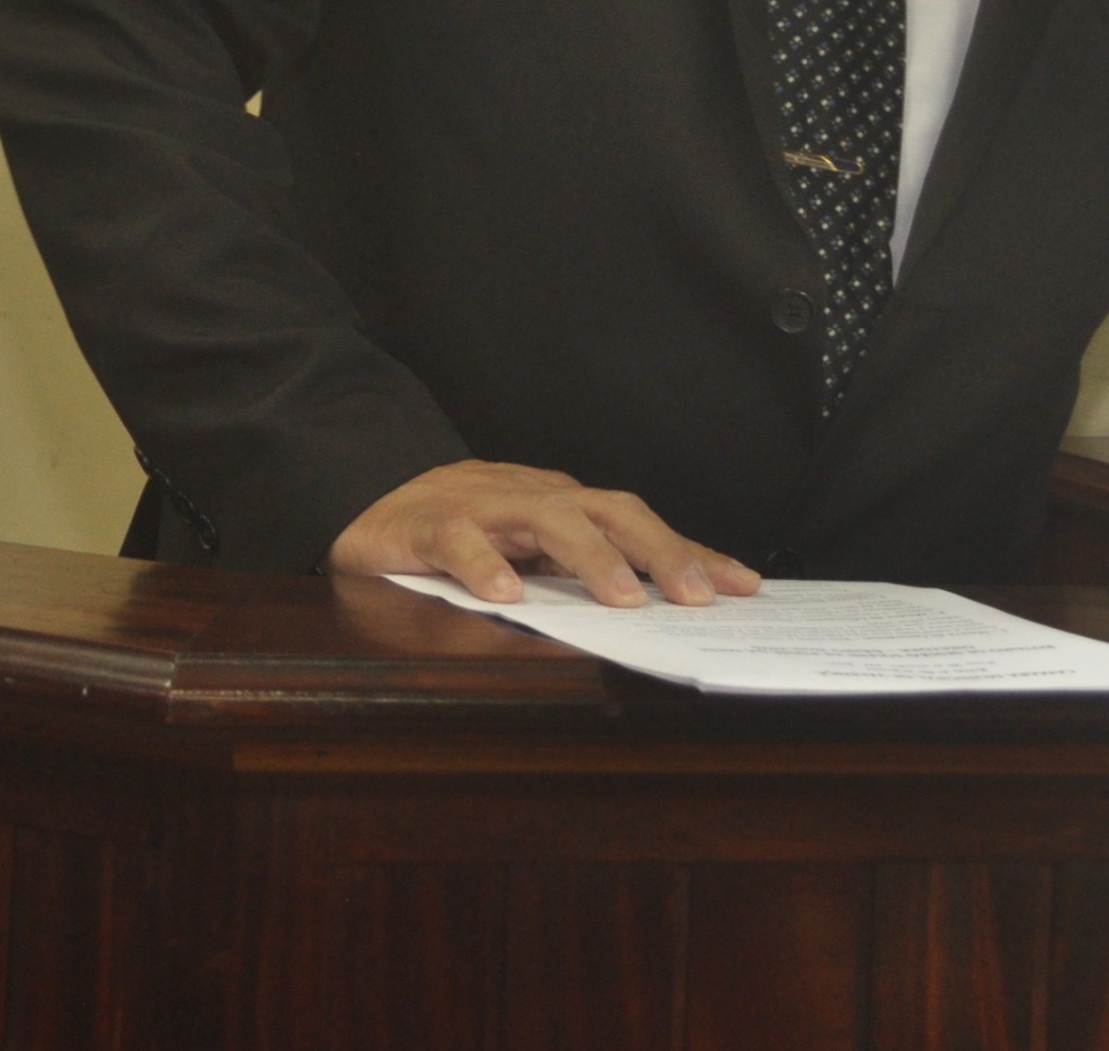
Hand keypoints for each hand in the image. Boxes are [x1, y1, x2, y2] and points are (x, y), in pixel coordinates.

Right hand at [331, 459, 761, 607]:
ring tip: (621, 598)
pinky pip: (458, 540)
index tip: (742, 586)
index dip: (690, 551)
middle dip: (658, 549)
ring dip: (589, 556)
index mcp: (560, 507)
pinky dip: (484, 565)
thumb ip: (576, 575)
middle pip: (606, 510)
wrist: (366, 498)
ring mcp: (481, 508)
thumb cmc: (458, 532)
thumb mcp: (528, 553)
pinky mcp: (427, 527)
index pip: (637, 523)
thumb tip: (656, 610)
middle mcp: (531, 500)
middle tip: (695, 594)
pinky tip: (506, 594)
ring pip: (544, 517)